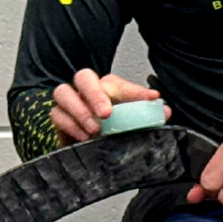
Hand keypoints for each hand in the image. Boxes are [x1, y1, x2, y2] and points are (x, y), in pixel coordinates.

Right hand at [50, 69, 170, 145]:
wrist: (90, 144)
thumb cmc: (112, 127)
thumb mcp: (133, 122)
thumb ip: (148, 115)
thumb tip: (165, 111)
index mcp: (109, 87)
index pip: (121, 84)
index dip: (137, 91)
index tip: (152, 98)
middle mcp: (88, 89)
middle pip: (84, 77)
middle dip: (95, 94)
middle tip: (106, 113)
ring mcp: (70, 101)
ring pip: (63, 93)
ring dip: (79, 111)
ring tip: (94, 129)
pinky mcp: (59, 117)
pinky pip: (57, 115)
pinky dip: (70, 125)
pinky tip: (84, 136)